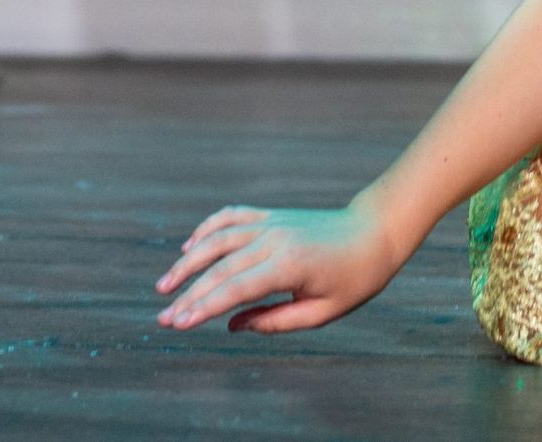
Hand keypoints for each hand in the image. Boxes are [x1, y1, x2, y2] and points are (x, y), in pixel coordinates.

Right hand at [155, 200, 405, 333]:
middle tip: (163, 319)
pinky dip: (208, 228)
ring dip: (188, 260)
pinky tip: (189, 245)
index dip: (205, 306)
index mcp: (291, 264)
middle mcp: (277, 238)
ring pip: (219, 238)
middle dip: (189, 294)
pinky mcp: (274, 215)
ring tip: (164, 285)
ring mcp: (274, 222)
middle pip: (221, 267)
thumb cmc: (357, 277)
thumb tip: (232, 325)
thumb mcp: (323, 311)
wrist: (378, 230)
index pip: (236, 288)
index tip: (179, 323)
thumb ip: (276, 321)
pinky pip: (233, 217)